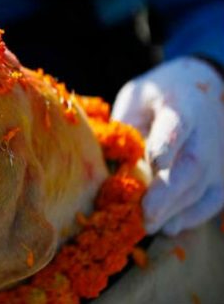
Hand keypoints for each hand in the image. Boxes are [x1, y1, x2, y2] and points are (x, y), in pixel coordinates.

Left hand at [113, 57, 223, 234]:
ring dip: (175, 209)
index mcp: (181, 105)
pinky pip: (211, 200)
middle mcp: (206, 132)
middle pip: (192, 164)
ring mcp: (219, 156)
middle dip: (168, 191)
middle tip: (145, 214)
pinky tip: (169, 227)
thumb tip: (106, 163)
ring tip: (148, 225)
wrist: (200, 91)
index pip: (176, 125)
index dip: (166, 144)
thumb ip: (124, 126)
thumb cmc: (157, 98)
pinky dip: (191, 216)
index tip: (155, 162)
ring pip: (201, 187)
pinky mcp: (223, 175)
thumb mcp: (136, 99)